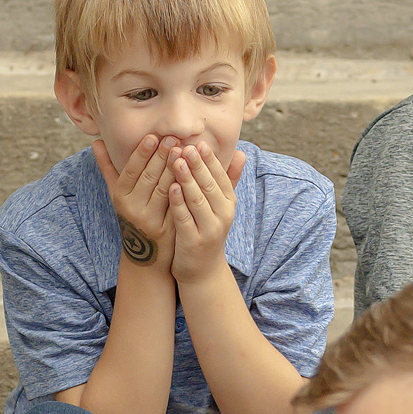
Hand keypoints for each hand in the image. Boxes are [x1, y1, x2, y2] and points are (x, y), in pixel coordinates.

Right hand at [91, 133, 175, 270]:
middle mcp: (133, 209)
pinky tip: (193, 173)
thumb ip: (108, 167)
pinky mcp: (168, 229)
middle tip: (174, 137)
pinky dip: (184, 187)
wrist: (146, 255)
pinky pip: (177, 204)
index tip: (153, 136)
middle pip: (149, 178)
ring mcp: (151, 220)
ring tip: (184, 150)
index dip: (142, 154)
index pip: (131, 171)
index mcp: (120, 197)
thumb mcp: (116, 194)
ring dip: (175, 168)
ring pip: (164, 189)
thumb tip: (96, 142)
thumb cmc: (131, 215)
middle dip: (162, 156)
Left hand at [169, 140, 243, 286]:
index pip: (220, 177)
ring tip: (175, 161)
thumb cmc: (207, 230)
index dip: (209, 160)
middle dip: (197, 166)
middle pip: (209, 186)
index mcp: (228, 203)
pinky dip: (178, 203)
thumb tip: (242, 152)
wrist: (202, 269)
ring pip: (197, 200)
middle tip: (185, 147)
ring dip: (186, 179)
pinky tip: (170, 188)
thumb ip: (228, 179)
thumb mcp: (220, 205)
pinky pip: (185, 219)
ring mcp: (209, 230)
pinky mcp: (194, 242)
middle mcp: (223, 215)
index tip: (198, 143)